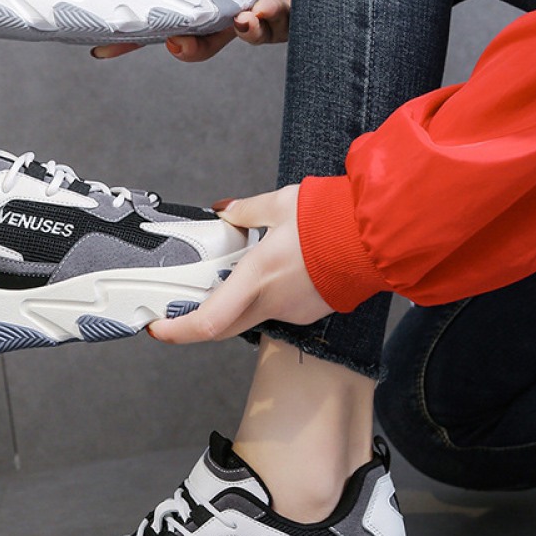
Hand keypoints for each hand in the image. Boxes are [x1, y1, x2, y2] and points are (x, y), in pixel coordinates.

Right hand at [93, 0, 291, 62]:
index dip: (139, 34)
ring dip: (235, 31)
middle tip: (176, 44)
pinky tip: (263, 9)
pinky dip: (264, 21)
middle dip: (186, 48)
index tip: (107, 48)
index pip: (170, 14)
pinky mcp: (285, 24)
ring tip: (241, 18)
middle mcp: (230, 12)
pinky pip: (270, 30)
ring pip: (236, 38)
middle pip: (197, 41)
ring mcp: (256, 20)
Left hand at [148, 185, 333, 343]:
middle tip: (180, 308)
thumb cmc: (332, 219)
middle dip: (196, 322)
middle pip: (222, 327)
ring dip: (237, 301)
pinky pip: (278, 309)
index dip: (177, 331)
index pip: (207, 321)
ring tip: (241, 270)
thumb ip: (245, 211)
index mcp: (257, 277)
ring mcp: (293, 311)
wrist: (378, 236)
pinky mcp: (310, 312)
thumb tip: (224, 212)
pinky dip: (267, 295)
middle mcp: (272, 302)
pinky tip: (279, 271)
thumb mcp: (279, 205)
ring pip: (251, 316)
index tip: (157, 327)